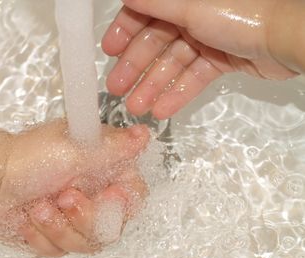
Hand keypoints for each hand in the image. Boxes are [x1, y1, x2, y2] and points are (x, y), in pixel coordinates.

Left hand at [0, 120, 149, 256]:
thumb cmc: (26, 159)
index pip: (133, 195)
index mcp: (100, 169)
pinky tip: (28, 219)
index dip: (124, 203)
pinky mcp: (52, 233)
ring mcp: (70, 217)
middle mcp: (90, 193)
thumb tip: (145, 134)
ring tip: (39, 208)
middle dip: (85, 218)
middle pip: (111, 227)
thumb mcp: (74, 151)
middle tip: (64, 198)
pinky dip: (42, 236)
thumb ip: (113, 149)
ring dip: (60, 228)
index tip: (108, 197)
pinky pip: (60, 250)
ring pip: (86, 243)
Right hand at [102, 0, 301, 118]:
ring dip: (153, 86)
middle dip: (135, 67)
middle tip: (117, 89)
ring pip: (173, 64)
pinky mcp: (221, 60)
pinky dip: (178, 93)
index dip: (125, 31)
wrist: (285, 38)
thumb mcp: (190, 6)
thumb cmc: (244, 13)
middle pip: (156, 42)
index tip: (109, 51)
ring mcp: (207, 38)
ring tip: (136, 107)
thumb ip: (155, 4)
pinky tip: (162, 109)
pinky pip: (193, 77)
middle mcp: (193, 15)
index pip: (145, 13)